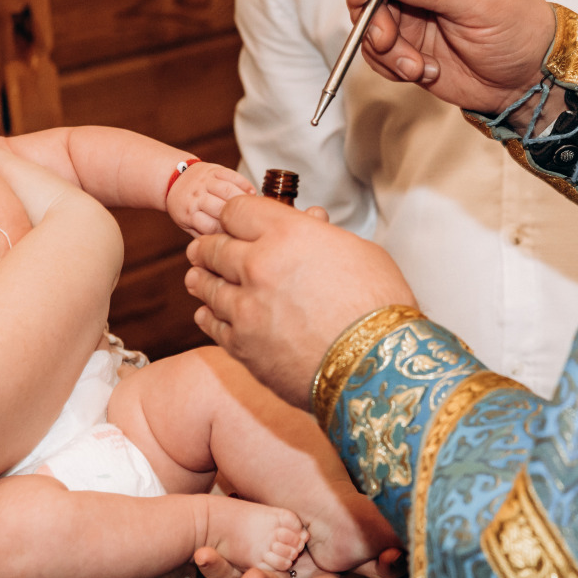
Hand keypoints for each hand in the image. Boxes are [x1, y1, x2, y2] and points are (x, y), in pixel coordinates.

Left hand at [167, 162, 255, 235]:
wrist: (172, 178)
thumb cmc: (184, 206)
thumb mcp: (186, 225)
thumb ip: (203, 236)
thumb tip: (223, 251)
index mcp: (188, 213)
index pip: (212, 227)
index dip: (228, 234)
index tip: (240, 238)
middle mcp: (196, 196)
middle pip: (222, 209)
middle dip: (238, 218)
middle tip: (252, 226)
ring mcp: (205, 181)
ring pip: (229, 191)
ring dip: (244, 201)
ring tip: (254, 210)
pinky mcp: (214, 170)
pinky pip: (233, 175)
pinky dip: (245, 184)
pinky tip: (252, 194)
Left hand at [185, 196, 414, 407]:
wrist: (378, 368)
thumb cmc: (380, 307)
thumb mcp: (358, 252)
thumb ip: (320, 235)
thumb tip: (309, 224)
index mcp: (286, 233)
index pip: (236, 210)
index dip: (235, 214)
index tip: (234, 221)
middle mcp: (258, 265)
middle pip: (214, 246)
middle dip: (209, 245)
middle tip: (203, 248)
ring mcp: (245, 308)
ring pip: (206, 286)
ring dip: (202, 278)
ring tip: (197, 276)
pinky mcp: (242, 345)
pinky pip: (212, 324)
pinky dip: (208, 314)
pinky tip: (208, 312)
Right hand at [346, 0, 555, 115]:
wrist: (526, 77)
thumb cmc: (518, 26)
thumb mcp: (481, 0)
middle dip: (370, 15)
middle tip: (387, 40)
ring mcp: (409, 10)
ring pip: (368, 21)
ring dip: (384, 48)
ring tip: (416, 65)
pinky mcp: (406, 42)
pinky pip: (377, 52)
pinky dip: (391, 65)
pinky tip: (423, 71)